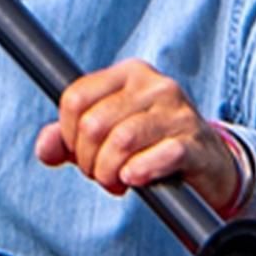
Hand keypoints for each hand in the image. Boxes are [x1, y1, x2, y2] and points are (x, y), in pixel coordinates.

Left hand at [34, 59, 244, 212]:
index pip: (75, 98)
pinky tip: (135, 178)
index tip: (82, 154)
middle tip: (103, 174)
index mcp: (129, 74)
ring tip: (118, 180)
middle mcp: (154, 85)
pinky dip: (141, 170)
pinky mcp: (195, 142)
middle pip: (94, 124)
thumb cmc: (152, 146)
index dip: (69, 135)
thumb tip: (45, 148)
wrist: (210, 164)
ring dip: (110, 172)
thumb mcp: (108, 137)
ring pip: (122, 140)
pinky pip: (161, 154)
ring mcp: (178, 111)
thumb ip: (70, 141)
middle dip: (89, 160)